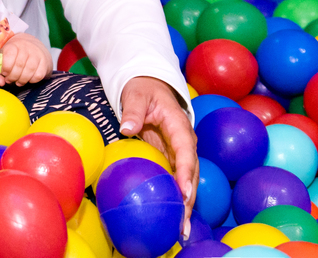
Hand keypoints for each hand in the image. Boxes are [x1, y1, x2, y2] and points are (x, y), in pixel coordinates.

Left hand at [0, 33, 52, 85]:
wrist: (33, 46)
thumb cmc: (15, 55)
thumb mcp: (3, 59)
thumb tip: (1, 82)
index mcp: (14, 44)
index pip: (10, 54)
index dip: (6, 66)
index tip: (4, 72)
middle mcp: (27, 47)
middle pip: (19, 65)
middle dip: (12, 76)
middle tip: (9, 80)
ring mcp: (37, 54)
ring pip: (29, 70)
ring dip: (22, 80)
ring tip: (18, 82)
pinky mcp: (45, 62)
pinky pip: (39, 75)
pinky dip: (32, 80)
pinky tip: (28, 79)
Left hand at [119, 76, 197, 238]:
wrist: (150, 86)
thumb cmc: (143, 89)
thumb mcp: (136, 95)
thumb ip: (133, 112)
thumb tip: (126, 128)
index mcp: (179, 126)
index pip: (186, 152)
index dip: (186, 173)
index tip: (185, 193)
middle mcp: (184, 142)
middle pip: (191, 173)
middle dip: (189, 200)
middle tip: (183, 225)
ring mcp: (179, 152)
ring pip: (186, 181)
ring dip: (185, 206)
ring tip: (181, 232)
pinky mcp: (171, 159)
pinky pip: (175, 180)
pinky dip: (176, 199)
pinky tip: (171, 219)